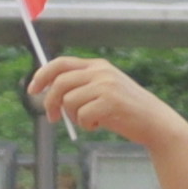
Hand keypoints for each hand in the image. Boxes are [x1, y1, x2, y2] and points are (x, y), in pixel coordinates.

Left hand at [29, 52, 178, 150]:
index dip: (42, 75)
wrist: (154, 122)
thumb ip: (81, 87)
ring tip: (89, 121)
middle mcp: (101, 72)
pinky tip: (98, 125)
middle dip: (50, 102)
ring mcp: (106, 86)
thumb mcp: (103, 91)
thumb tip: (48, 93)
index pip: (61, 63)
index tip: (33, 90)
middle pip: (59, 83)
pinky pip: (82, 115)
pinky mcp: (110, 102)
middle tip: (52, 118)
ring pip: (69, 101)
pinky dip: (86, 125)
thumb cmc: (126, 110)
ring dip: (74, 117)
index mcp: (98, 65)